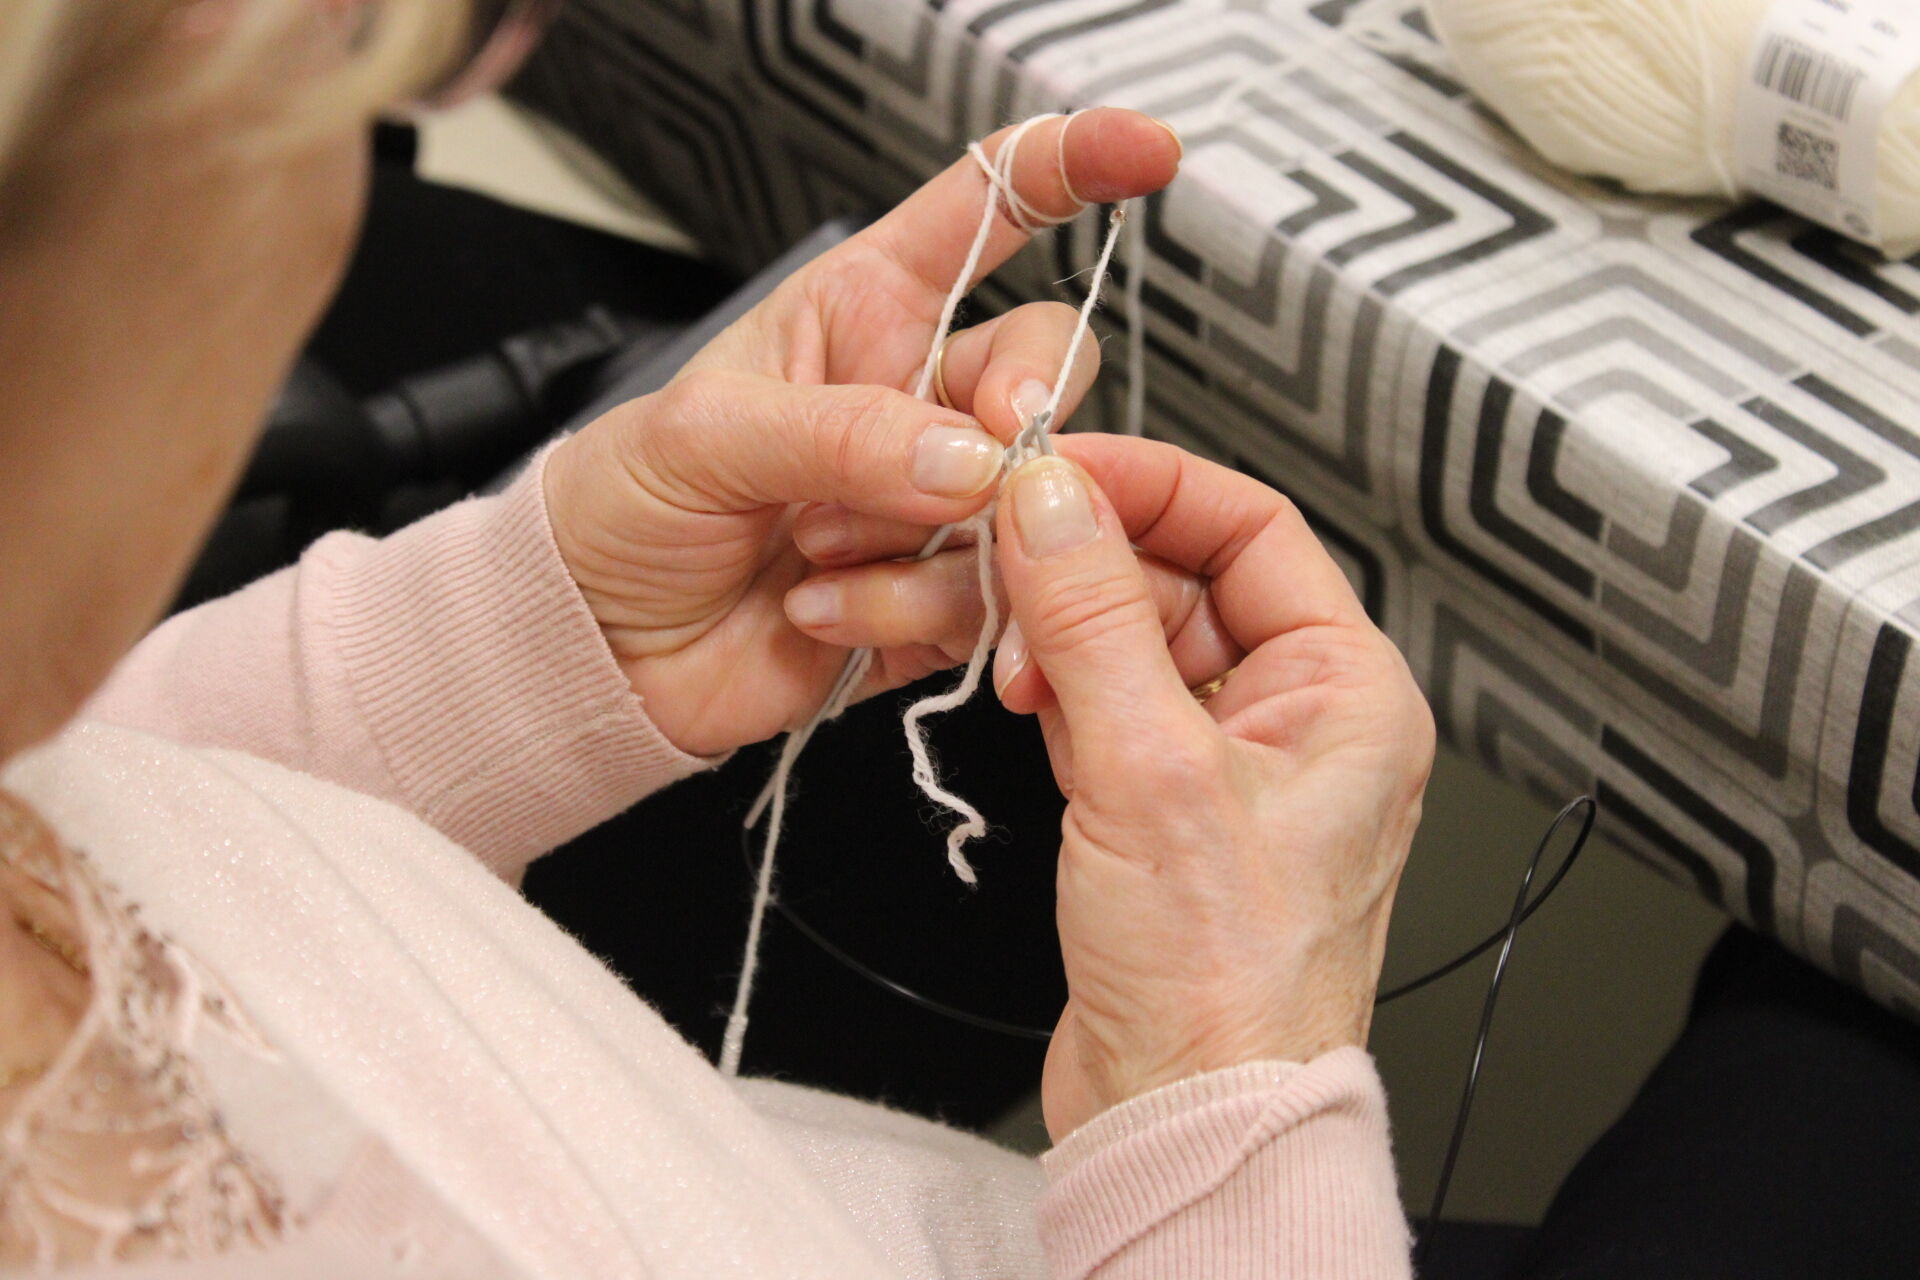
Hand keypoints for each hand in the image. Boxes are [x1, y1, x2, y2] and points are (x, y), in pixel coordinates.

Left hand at [543, 110, 1179, 756]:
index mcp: (861, 313)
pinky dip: (912, 615)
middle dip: (1020, 411)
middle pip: (1045, 368)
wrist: (598, 651)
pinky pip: (995, 600)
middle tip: (963, 463)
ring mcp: (936, 504)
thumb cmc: (626, 507)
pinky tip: (825, 613)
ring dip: (926, 542)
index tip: (1141, 151)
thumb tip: (972, 458)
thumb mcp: (705, 437)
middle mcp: (915, 401)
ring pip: (1028, 499)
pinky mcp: (944, 599)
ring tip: (816, 556)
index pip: (983, 214)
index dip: (1065, 168)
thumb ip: (844, 433)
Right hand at [797, 434, 1433, 1138]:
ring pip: (1135, 639)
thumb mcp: (1148, 772)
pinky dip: (1057, 690)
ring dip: (1061, 632)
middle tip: (1004, 560)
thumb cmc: (1223, 987)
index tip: (1054, 468)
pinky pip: (1109, 704)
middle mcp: (1300, 717)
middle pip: (1183, 577)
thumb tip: (1053, 497)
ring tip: (1006, 656)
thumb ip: (1093, 619)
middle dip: (1086, 567)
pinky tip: (1018, 700)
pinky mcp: (1168, 807)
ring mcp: (1231, 763)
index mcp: (1346, 690)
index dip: (1149, 483)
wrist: (1187, 1118)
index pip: (1251, 527)